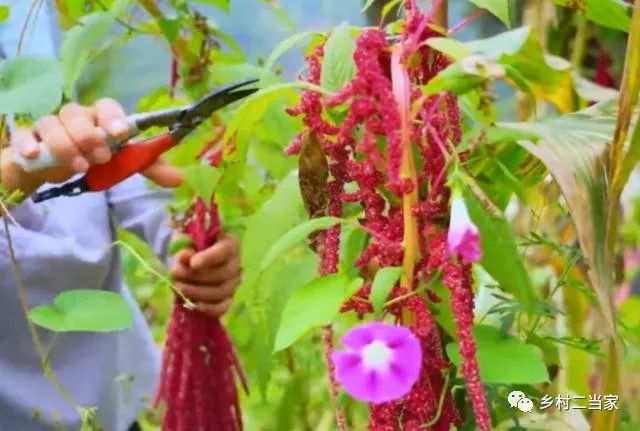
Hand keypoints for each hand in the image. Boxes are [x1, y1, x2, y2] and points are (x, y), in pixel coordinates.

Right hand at [10, 99, 182, 187]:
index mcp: (99, 118)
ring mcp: (48, 126)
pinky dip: (28, 144)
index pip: (106, 106)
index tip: (120, 134)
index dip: (113, 117)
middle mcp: (74, 117)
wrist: (52, 168)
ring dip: (65, 144)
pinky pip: (23, 136)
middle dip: (89, 135)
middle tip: (100, 158)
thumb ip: (146, 167)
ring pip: (51, 124)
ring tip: (78, 166)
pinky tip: (34, 156)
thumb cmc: (92, 158)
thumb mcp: (121, 163)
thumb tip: (179, 179)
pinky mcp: (27, 139)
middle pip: (77, 113)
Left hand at [170, 235, 241, 317]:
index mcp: (230, 243)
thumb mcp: (186, 239)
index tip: (193, 264)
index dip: (209, 258)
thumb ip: (185, 245)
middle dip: (196, 276)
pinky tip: (195, 305)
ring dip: (197, 291)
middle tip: (175, 273)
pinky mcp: (228, 298)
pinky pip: (224, 306)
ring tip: (178, 287)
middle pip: (222, 274)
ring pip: (221, 291)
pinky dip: (210, 308)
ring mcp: (233, 282)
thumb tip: (184, 257)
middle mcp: (236, 263)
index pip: (224, 251)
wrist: (192, 259)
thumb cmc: (192, 245)